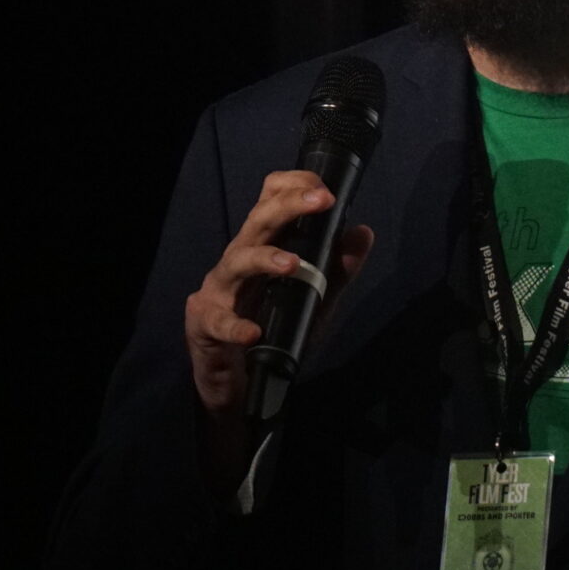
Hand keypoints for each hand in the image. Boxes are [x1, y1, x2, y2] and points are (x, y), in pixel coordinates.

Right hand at [184, 170, 374, 482]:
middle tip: (321, 201)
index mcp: (262, 245)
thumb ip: (339, 269)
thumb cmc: (275, 329)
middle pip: (257, 222)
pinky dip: (236, 326)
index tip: (324, 189)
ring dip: (264, 260)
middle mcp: (239, 258)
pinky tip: (253, 332)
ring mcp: (220, 289)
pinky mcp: (204, 323)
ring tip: (293, 264)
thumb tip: (363, 231)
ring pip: (236, 262)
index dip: (293, 186)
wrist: (239, 383)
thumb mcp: (316, 299)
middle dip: (288, 207)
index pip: (269, 199)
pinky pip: (219, 321)